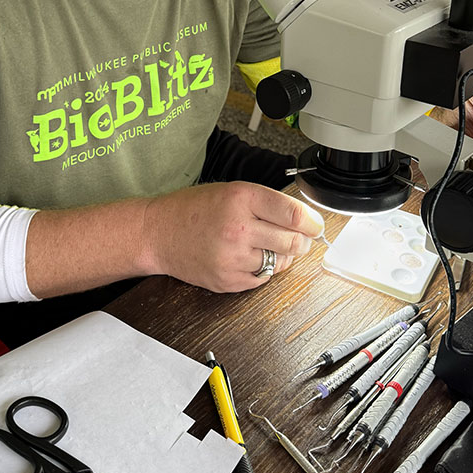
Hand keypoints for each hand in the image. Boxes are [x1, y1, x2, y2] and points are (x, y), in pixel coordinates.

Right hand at [144, 181, 323, 293]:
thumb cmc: (193, 209)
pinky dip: (262, 270)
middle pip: (292, 242)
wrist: (157, 232)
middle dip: (301, 242)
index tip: (315, 226)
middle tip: (299, 239)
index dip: (312, 222)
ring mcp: (232, 257)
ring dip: (280, 256)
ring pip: (279, 263)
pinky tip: (246, 257)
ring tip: (264, 246)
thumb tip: (304, 221)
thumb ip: (267, 204)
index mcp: (241, 199)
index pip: (294, 214)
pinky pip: (261, 279)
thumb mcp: (231, 192)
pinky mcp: (227, 280)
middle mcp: (238, 228)